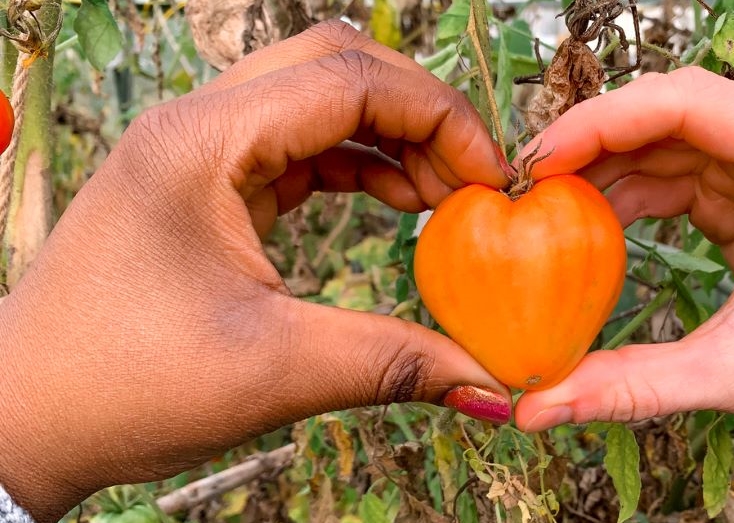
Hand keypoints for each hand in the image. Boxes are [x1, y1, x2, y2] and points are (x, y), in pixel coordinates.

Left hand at [0, 21, 510, 521]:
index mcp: (203, 143)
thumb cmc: (118, 386)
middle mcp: (197, 126)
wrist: (21, 419)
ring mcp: (197, 150)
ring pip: (318, 101)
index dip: (439, 118)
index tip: (492, 178)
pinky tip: (392, 200)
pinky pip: (297, 147)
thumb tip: (491, 387)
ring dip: (389, 137)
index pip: (349, 80)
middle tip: (472, 179)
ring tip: (441, 197)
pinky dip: (355, 165)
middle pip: (336, 66)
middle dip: (419, 114)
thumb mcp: (272, 371)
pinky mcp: (204, 184)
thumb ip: (394, 363)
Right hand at [514, 67, 733, 431]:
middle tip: (530, 180)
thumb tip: (536, 407)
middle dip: (598, 139)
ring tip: (549, 205)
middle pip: (677, 110)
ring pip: (672, 137)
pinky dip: (632, 191)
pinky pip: (681, 171)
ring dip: (608, 165)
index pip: (696, 103)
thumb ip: (635, 385)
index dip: (609, 119)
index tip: (545, 157)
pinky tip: (592, 221)